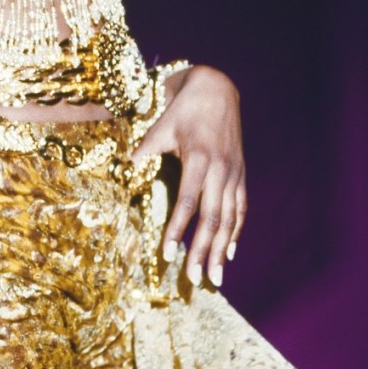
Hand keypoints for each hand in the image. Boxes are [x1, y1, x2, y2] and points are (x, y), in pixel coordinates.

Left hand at [134, 64, 246, 287]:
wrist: (219, 89)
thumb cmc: (185, 108)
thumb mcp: (162, 124)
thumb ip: (146, 148)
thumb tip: (127, 166)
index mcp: (199, 159)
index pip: (187, 203)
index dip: (178, 230)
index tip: (168, 254)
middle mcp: (220, 171)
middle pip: (212, 219)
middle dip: (202, 251)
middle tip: (193, 279)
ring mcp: (234, 174)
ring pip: (229, 219)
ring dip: (221, 250)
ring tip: (214, 277)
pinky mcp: (241, 174)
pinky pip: (241, 208)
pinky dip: (236, 231)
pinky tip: (230, 252)